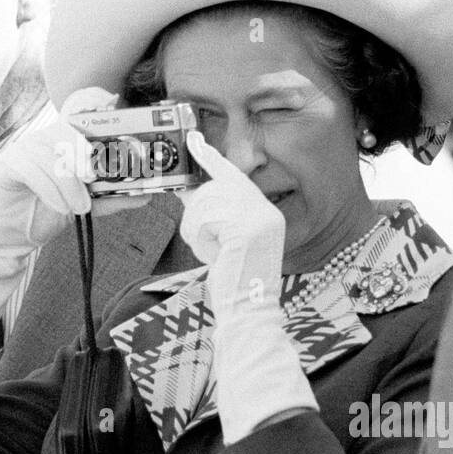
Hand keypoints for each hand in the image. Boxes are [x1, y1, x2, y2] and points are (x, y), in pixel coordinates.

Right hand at [0, 88, 151, 253]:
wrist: (9, 240)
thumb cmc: (43, 215)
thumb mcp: (85, 206)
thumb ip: (111, 198)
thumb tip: (144, 196)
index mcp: (64, 143)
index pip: (81, 116)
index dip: (97, 109)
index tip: (114, 116)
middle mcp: (43, 141)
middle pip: (65, 129)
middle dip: (83, 152)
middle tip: (94, 178)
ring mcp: (22, 150)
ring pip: (49, 151)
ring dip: (69, 181)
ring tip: (79, 207)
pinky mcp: (5, 165)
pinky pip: (29, 167)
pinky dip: (49, 188)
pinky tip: (59, 206)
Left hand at [176, 131, 283, 320]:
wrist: (250, 313)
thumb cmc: (234, 283)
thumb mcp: (224, 242)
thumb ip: (212, 216)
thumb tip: (186, 193)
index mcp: (265, 212)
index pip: (234, 176)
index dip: (211, 157)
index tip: (194, 140)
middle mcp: (265, 211)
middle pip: (213, 190)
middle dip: (196, 214)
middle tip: (204, 241)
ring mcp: (258, 219)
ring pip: (205, 206)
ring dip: (197, 231)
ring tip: (213, 254)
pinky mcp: (246, 231)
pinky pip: (206, 221)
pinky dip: (201, 240)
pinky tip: (216, 256)